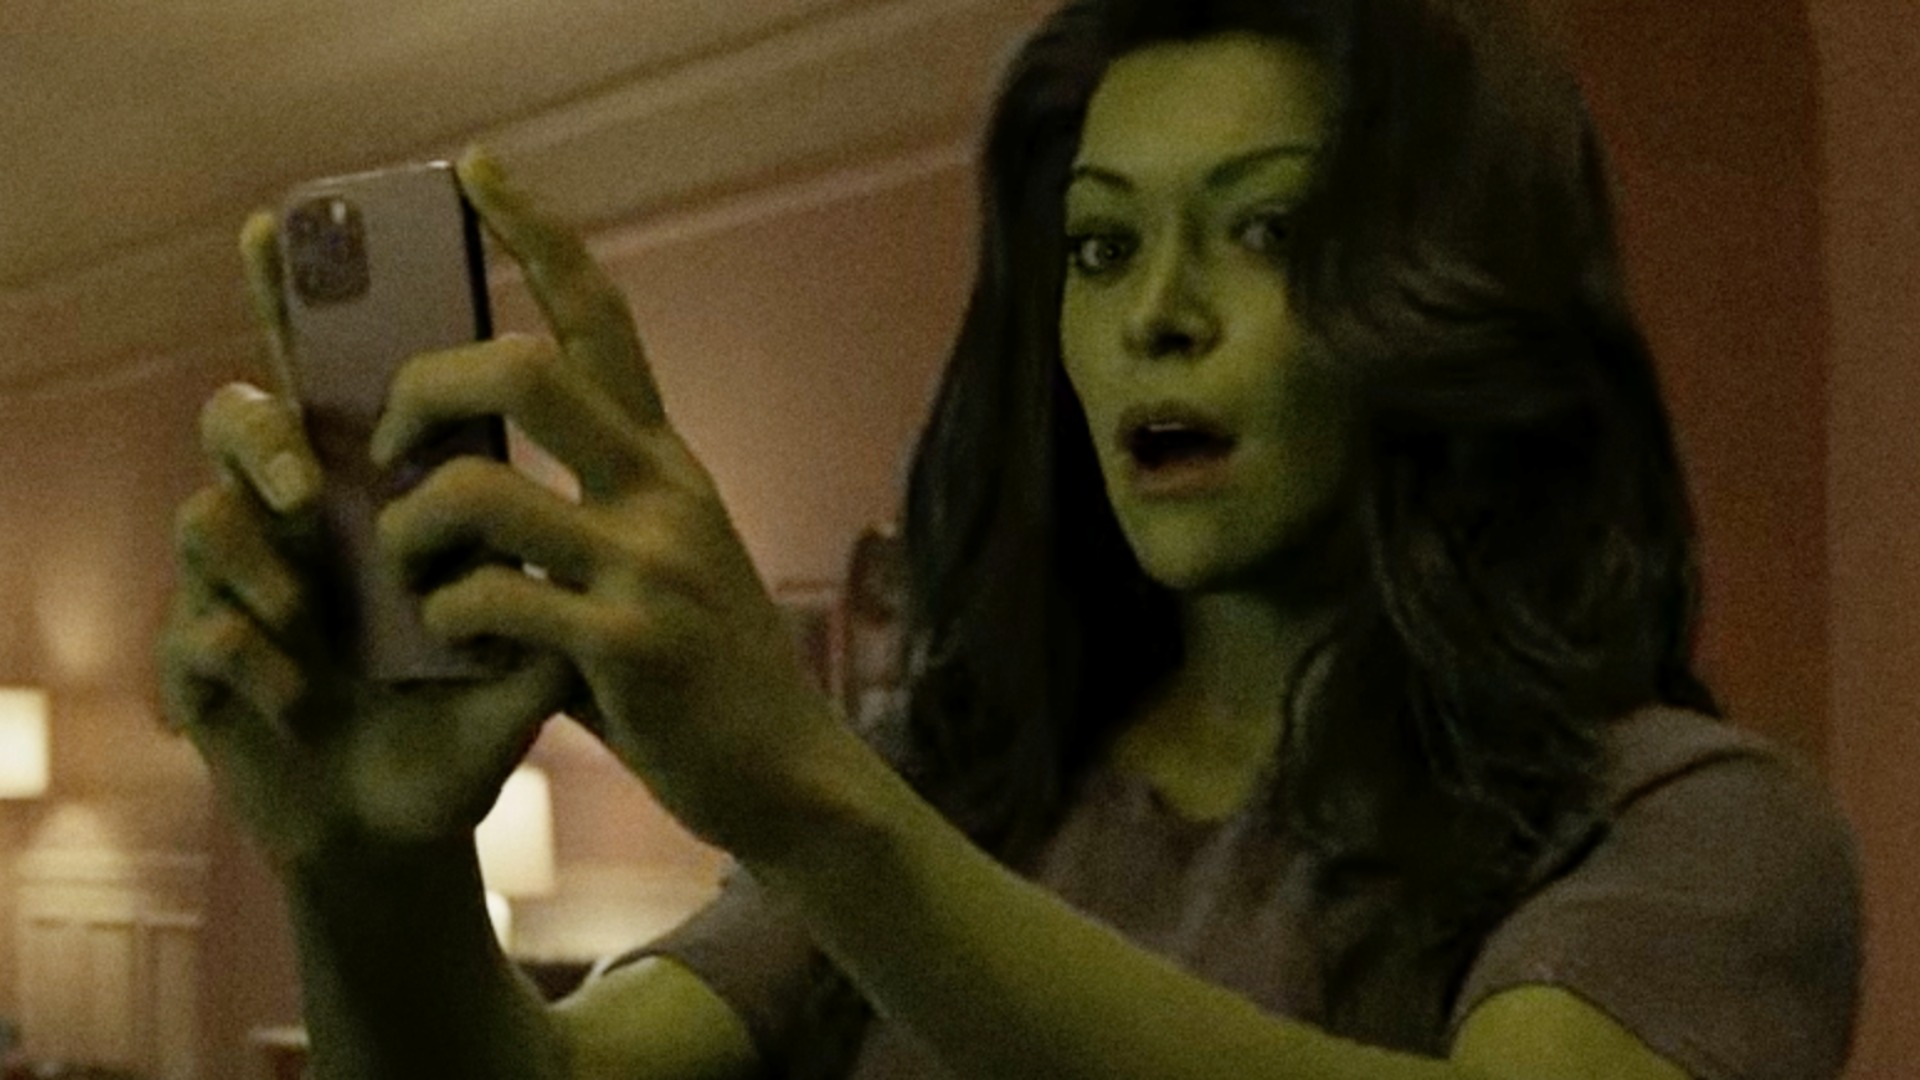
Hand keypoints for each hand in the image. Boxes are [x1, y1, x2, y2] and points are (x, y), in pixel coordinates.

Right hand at [157, 211, 578, 876]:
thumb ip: (552, 583)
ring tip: (309, 615)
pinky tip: (299, 695)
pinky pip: (198, 631)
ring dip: (259, 559)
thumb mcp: (536, 648)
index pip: (345, 378)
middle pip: (244, 415)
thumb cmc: (469, 719)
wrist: (410, 827)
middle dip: (264, 431)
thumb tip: (572, 519)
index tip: (289, 218)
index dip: (309, 294)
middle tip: (313, 485)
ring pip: (207, 514)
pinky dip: (252, 659)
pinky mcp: (207, 665)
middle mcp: (305, 523)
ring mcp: (248, 588)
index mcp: (382, 494)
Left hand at [368, 146, 844, 854]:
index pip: (602, 317)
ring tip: (407, 571)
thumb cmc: (700, 672)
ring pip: (478, 491)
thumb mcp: (660, 562)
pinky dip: (447, 616)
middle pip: (519, 370)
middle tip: (389, 446)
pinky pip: (490, 598)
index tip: (477, 169)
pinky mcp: (626, 641)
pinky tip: (458, 644)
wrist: (785, 771)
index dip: (538, 231)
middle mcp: (662, 490)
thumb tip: (467, 480)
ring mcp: (648, 562)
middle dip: (421, 392)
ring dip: (410, 530)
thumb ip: (583, 514)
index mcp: (664, 461)